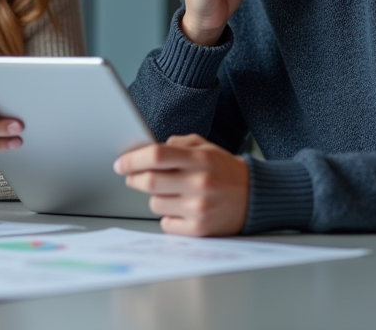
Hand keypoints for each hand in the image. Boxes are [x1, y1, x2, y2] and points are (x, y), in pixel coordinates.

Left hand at [113, 134, 248, 235]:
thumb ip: (177, 145)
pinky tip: (182, 209)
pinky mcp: (200, 230)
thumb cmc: (225, 170)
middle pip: (149, 181)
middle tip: (133, 177)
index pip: (157, 155)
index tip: (120, 163)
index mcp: (199, 159)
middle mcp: (199, 183)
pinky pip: (166, 223)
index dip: (133, 159)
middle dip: (135, 179)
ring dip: (156, 197)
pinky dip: (168, 217)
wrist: (255, 197)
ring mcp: (199, 208)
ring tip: (172, 193)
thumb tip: (146, 150)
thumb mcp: (205, 147)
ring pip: (155, 204)